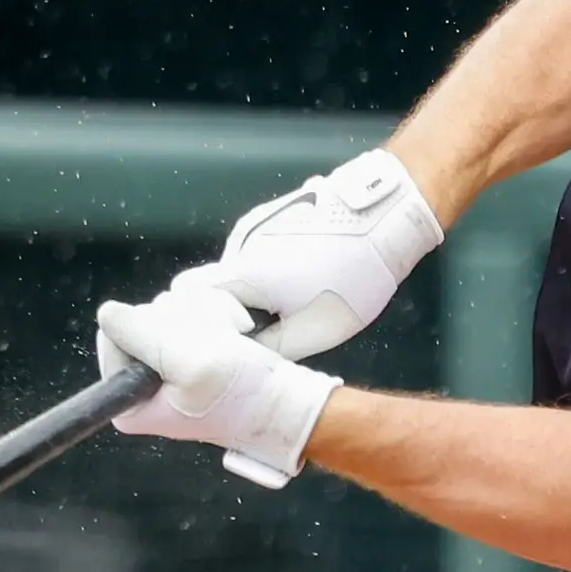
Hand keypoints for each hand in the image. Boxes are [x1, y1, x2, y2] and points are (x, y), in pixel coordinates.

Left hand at [95, 286, 340, 488]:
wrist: (288, 404)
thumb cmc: (242, 392)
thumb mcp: (188, 362)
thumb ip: (142, 335)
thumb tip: (106, 313)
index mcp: (130, 400)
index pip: (113, 336)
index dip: (149, 325)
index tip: (184, 341)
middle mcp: (142, 384)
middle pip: (142, 319)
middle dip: (185, 320)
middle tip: (217, 342)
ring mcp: (167, 367)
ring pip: (169, 310)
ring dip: (206, 315)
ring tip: (231, 338)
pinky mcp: (190, 353)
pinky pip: (191, 313)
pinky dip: (216, 314)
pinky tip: (236, 332)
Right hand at [171, 147, 441, 358]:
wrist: (385, 213)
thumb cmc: (355, 275)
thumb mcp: (316, 329)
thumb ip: (271, 348)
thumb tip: (243, 358)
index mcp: (242, 274)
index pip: (185, 302)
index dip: (197, 328)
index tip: (222, 346)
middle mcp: (238, 245)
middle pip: (206, 285)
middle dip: (219, 313)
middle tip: (252, 335)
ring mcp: (253, 226)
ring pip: (231, 270)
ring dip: (246, 291)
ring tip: (286, 306)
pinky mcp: (270, 216)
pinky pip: (250, 253)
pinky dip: (261, 272)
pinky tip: (296, 279)